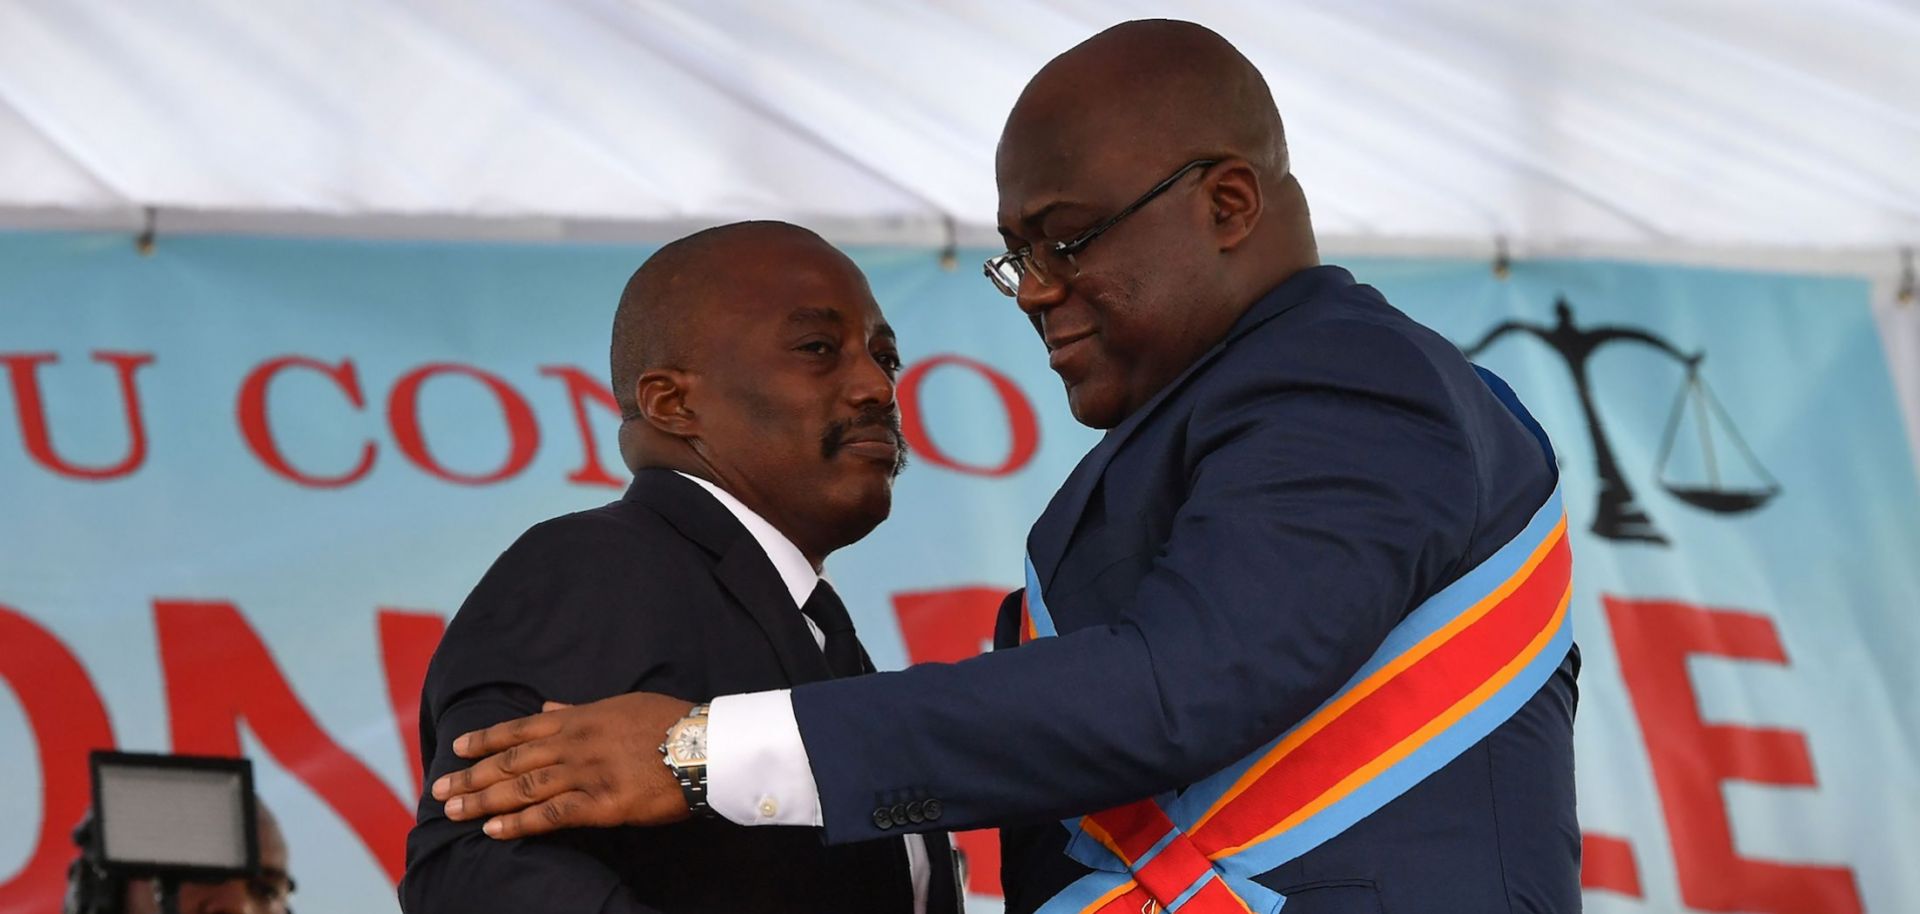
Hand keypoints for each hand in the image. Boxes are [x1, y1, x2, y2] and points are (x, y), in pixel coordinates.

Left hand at [432, 692, 696, 838]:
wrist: (705, 744)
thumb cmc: (669, 721)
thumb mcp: (620, 705)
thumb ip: (579, 710)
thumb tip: (547, 709)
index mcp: (580, 718)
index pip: (520, 729)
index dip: (485, 739)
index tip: (457, 749)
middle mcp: (575, 743)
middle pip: (512, 760)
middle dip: (472, 774)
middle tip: (440, 788)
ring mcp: (587, 773)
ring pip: (524, 787)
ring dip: (485, 800)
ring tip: (454, 810)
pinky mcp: (602, 804)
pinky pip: (552, 815)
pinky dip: (520, 823)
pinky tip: (494, 830)